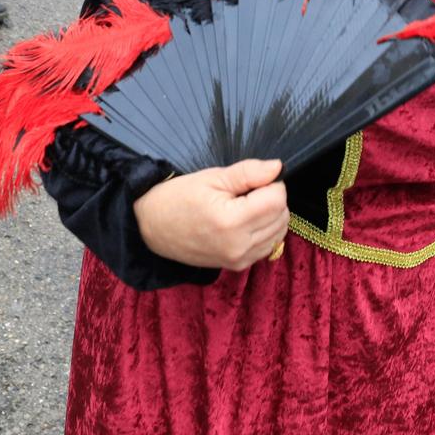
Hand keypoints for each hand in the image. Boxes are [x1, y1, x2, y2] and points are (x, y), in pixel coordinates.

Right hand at [133, 158, 289, 270]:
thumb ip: (248, 172)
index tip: (252, 180)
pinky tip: (246, 222)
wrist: (152, 227)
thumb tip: (278, 168)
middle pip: (282, 216)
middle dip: (272, 199)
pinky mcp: (238, 266)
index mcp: (231, 221)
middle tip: (246, 192)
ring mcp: (239, 259)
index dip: (270, 183)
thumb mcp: (212, 177)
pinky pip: (268, 246)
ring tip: (245, 206)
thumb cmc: (178, 197)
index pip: (277, 199)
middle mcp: (239, 245)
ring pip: (279, 232)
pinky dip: (265, 231)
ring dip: (271, 215)